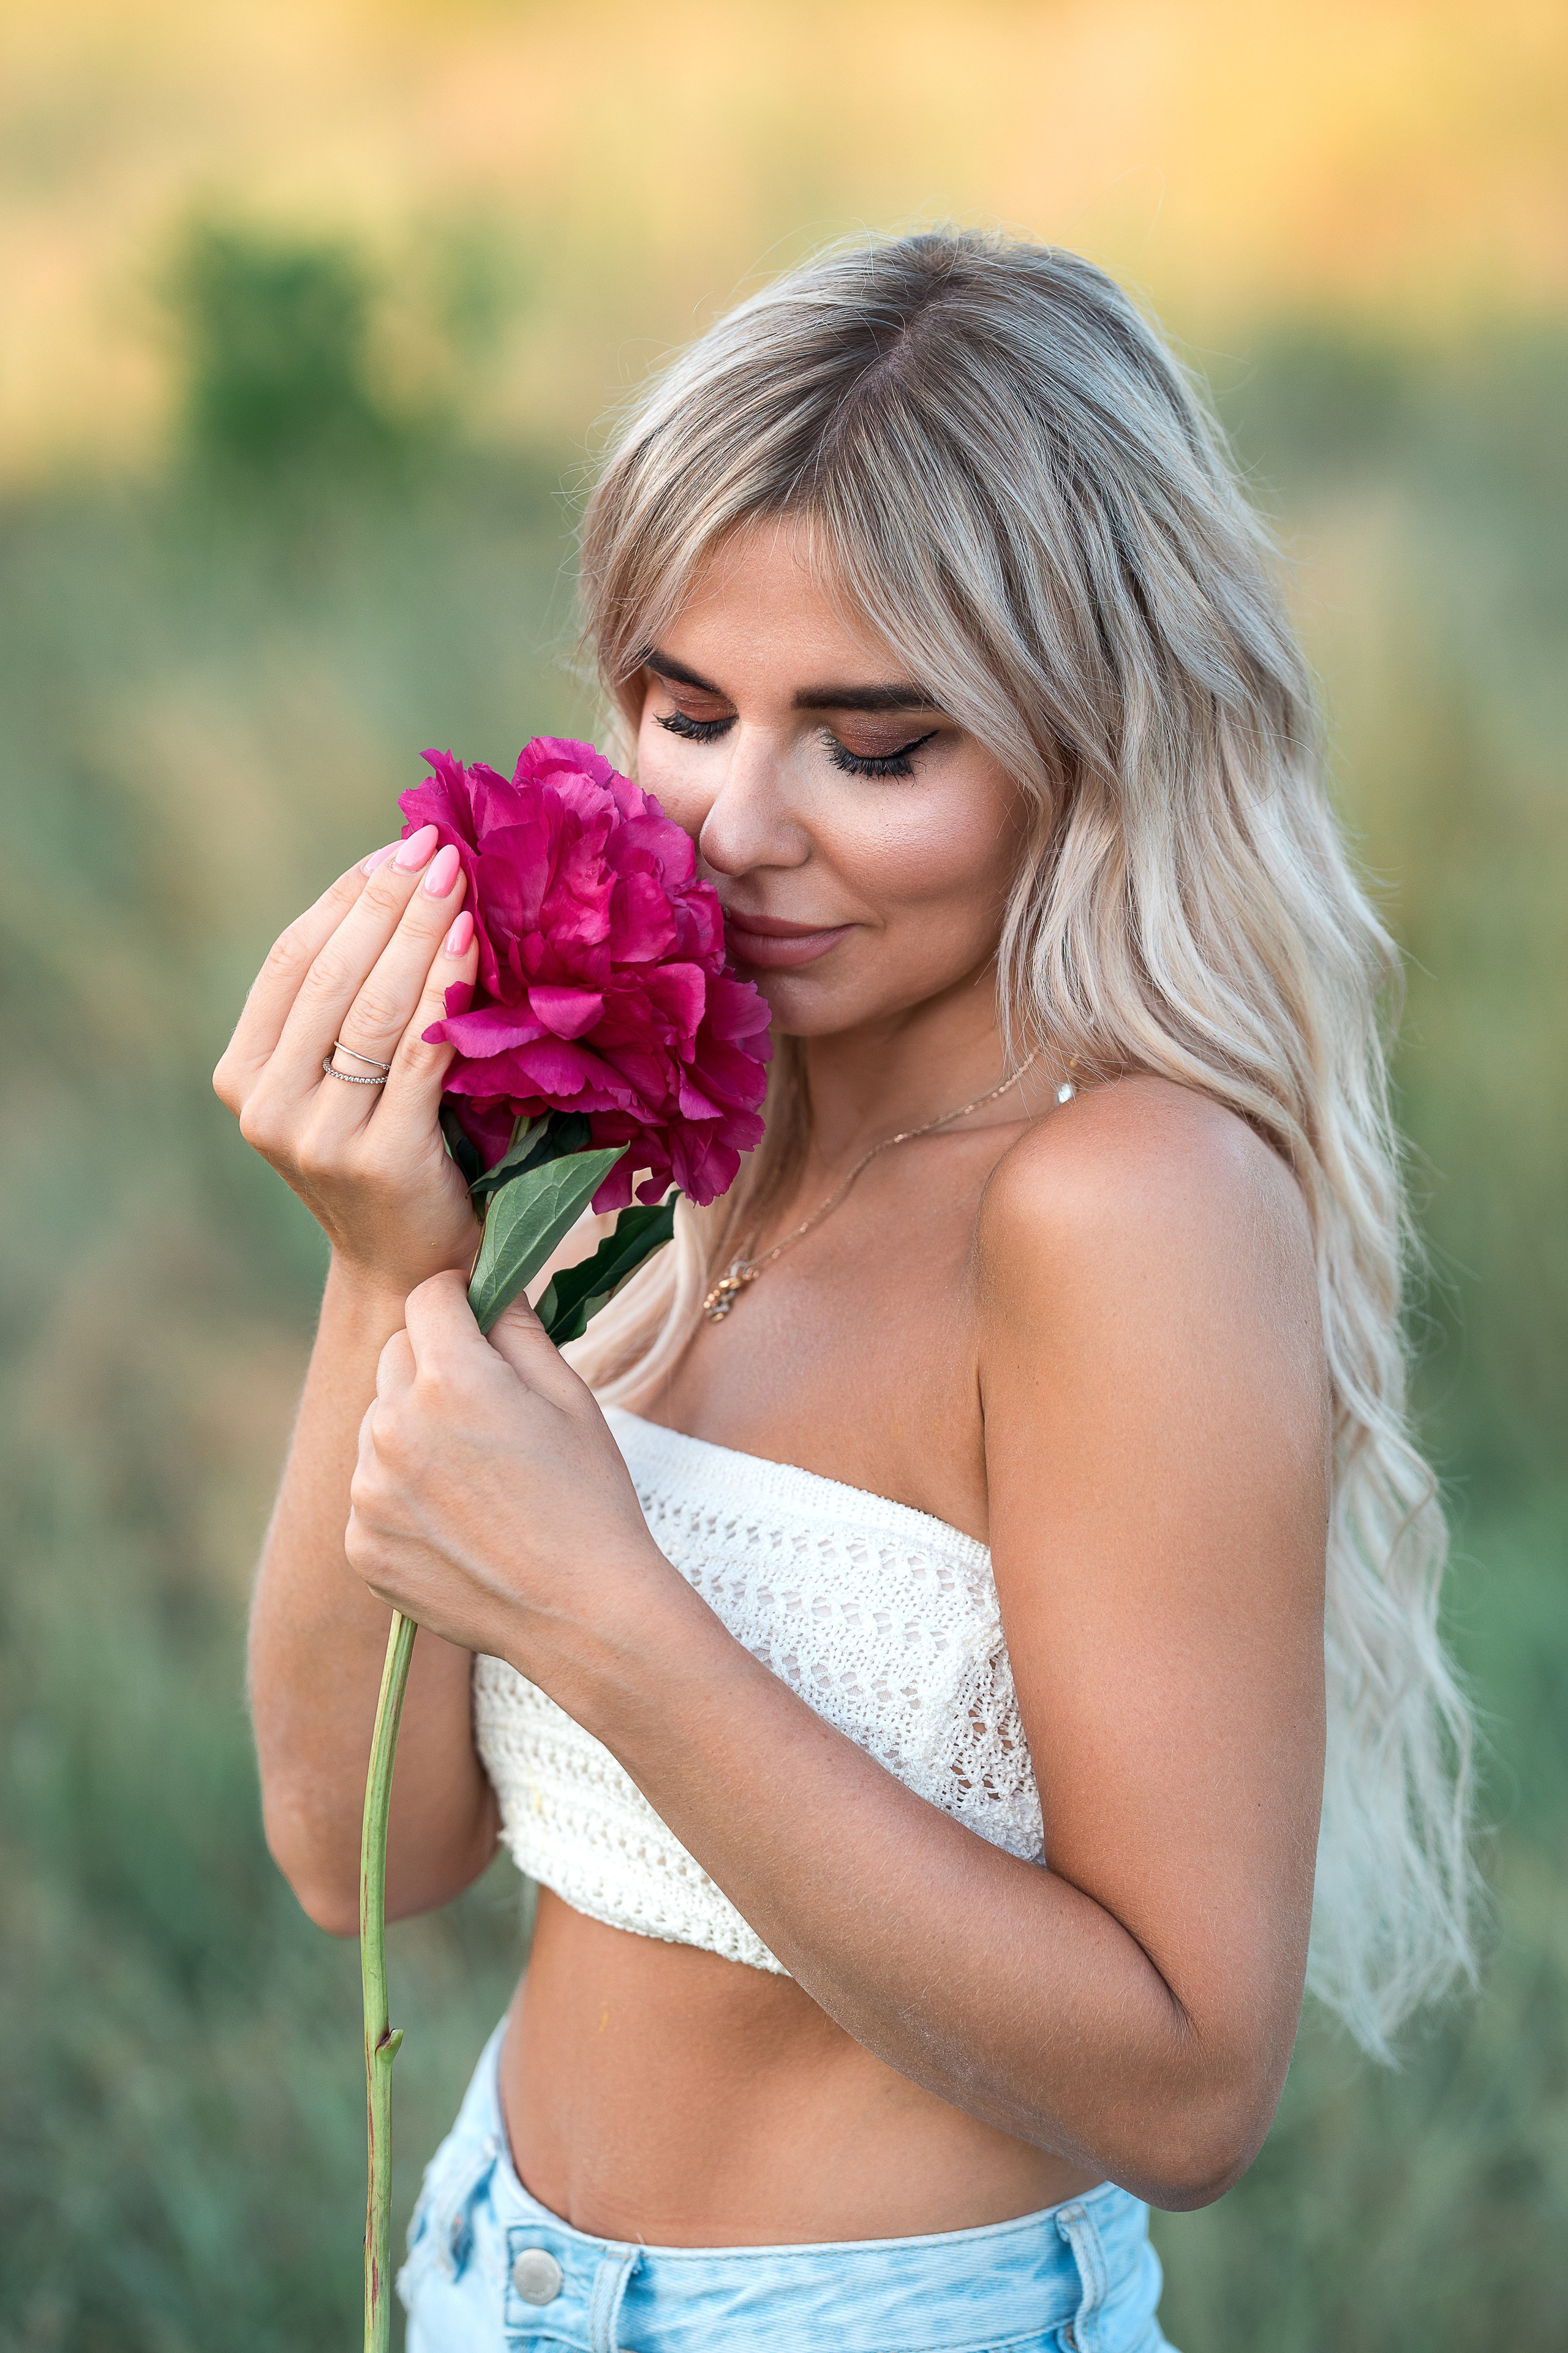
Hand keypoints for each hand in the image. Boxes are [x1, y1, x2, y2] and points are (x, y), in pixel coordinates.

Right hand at [214, 829, 481, 1297]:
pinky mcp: (379, 1157)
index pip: (290, 961)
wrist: (415, 1273)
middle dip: (386, 899)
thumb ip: (348, 1008)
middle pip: (330, 974)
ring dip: (417, 929)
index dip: (343, 897)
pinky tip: (470, 939)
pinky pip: (417, 1053)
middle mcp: (265, 1106)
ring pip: (371, 1007)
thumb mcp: (343, 1083)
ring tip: (456, 873)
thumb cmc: (393, 1158)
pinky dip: (444, 988)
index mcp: (241, 1076)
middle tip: (433, 841)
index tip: (395, 845)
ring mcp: (317, 1136)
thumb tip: (400, 885)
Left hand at [345, 1272, 672, 1678]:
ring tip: (478, 1479)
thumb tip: (491, 1282)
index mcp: (449, 1379)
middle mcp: (393, 1428)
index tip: (479, 1318)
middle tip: (490, 1411)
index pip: (427, 1296)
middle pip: (397, 1356)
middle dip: (436, 1364)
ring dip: (415, 1432)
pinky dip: (404, 1497)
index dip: (459, 1299)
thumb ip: (517, 1328)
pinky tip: (459, 1524)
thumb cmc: (589, 1498)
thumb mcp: (569, 1397)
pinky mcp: (361, 1544)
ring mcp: (369, 1492)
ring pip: (380, 1425)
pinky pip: (372, 1492)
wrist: (582, 1614)